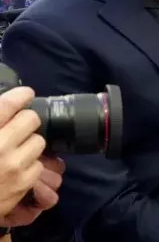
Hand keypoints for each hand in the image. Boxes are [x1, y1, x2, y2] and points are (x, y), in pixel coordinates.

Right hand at [0, 87, 63, 225]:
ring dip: (29, 143)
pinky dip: (30, 164)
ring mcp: (13, 165)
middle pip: (31, 119)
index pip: (8, 104)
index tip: (26, 94)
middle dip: (25, 121)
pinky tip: (16, 168)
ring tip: (15, 150)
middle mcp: (0, 145)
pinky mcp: (23, 183)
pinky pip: (38, 164)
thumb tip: (5, 108)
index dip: (20, 95)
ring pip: (38, 141)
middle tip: (17, 127)